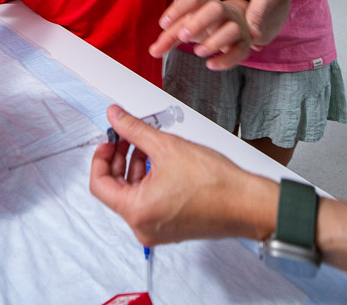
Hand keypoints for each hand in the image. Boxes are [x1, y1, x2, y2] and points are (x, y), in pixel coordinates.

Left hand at [89, 105, 276, 245]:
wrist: (247, 203)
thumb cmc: (215, 183)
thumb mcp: (167, 146)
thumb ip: (135, 129)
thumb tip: (116, 117)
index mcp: (137, 211)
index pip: (99, 184)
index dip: (100, 157)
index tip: (108, 140)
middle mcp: (143, 227)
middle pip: (115, 190)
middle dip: (118, 159)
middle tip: (125, 137)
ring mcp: (157, 230)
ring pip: (133, 195)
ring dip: (134, 167)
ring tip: (145, 144)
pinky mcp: (171, 228)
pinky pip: (149, 203)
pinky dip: (148, 181)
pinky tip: (159, 161)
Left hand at [150, 0, 251, 69]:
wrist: (237, 23)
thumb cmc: (207, 23)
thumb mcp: (186, 27)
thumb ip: (169, 37)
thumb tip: (153, 51)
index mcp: (205, 3)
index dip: (177, 9)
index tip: (163, 24)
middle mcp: (223, 12)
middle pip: (215, 8)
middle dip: (199, 21)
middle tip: (183, 36)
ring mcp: (236, 27)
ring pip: (231, 29)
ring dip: (214, 42)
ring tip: (198, 52)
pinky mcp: (244, 45)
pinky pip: (239, 51)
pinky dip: (225, 60)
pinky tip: (211, 64)